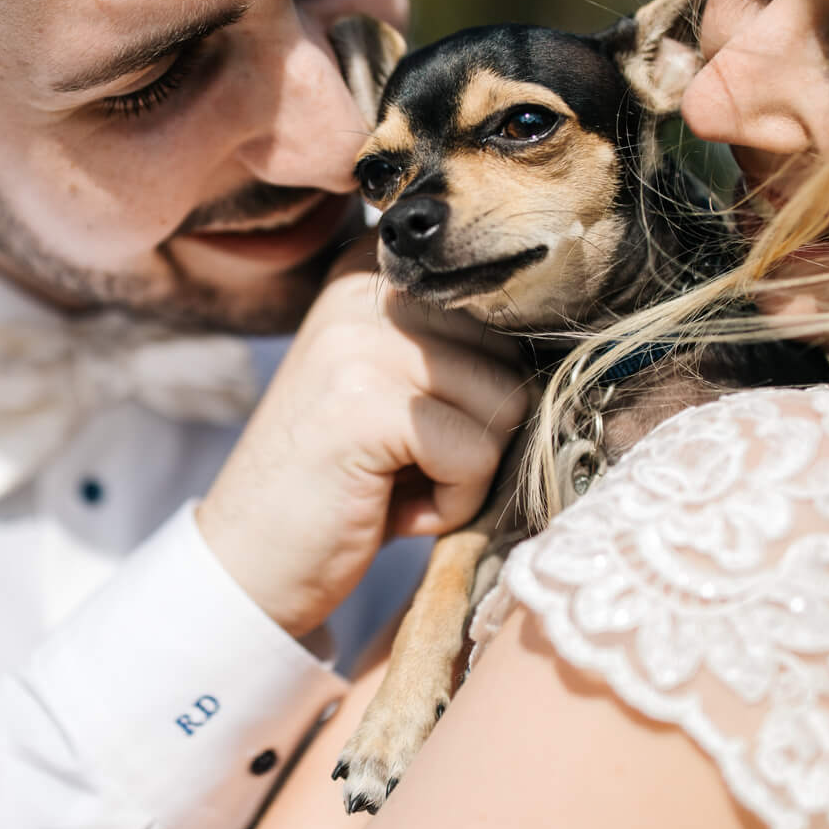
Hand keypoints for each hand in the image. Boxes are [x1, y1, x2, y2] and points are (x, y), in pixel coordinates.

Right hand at [196, 243, 531, 635]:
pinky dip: (453, 500)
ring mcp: (362, 341)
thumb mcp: (396, 386)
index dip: (502, 360)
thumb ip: (459, 345)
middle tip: (409, 462)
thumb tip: (579, 332)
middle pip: (511, 348)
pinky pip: (476, 453)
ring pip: (504, 400)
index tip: (446, 409)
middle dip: (480, 425)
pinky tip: (394, 510)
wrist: (248, 562)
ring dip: (470, 467)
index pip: (501, 286)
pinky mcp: (366, 405)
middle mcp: (366, 285)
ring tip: (401, 483)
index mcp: (373, 267)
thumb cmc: (343, 480)